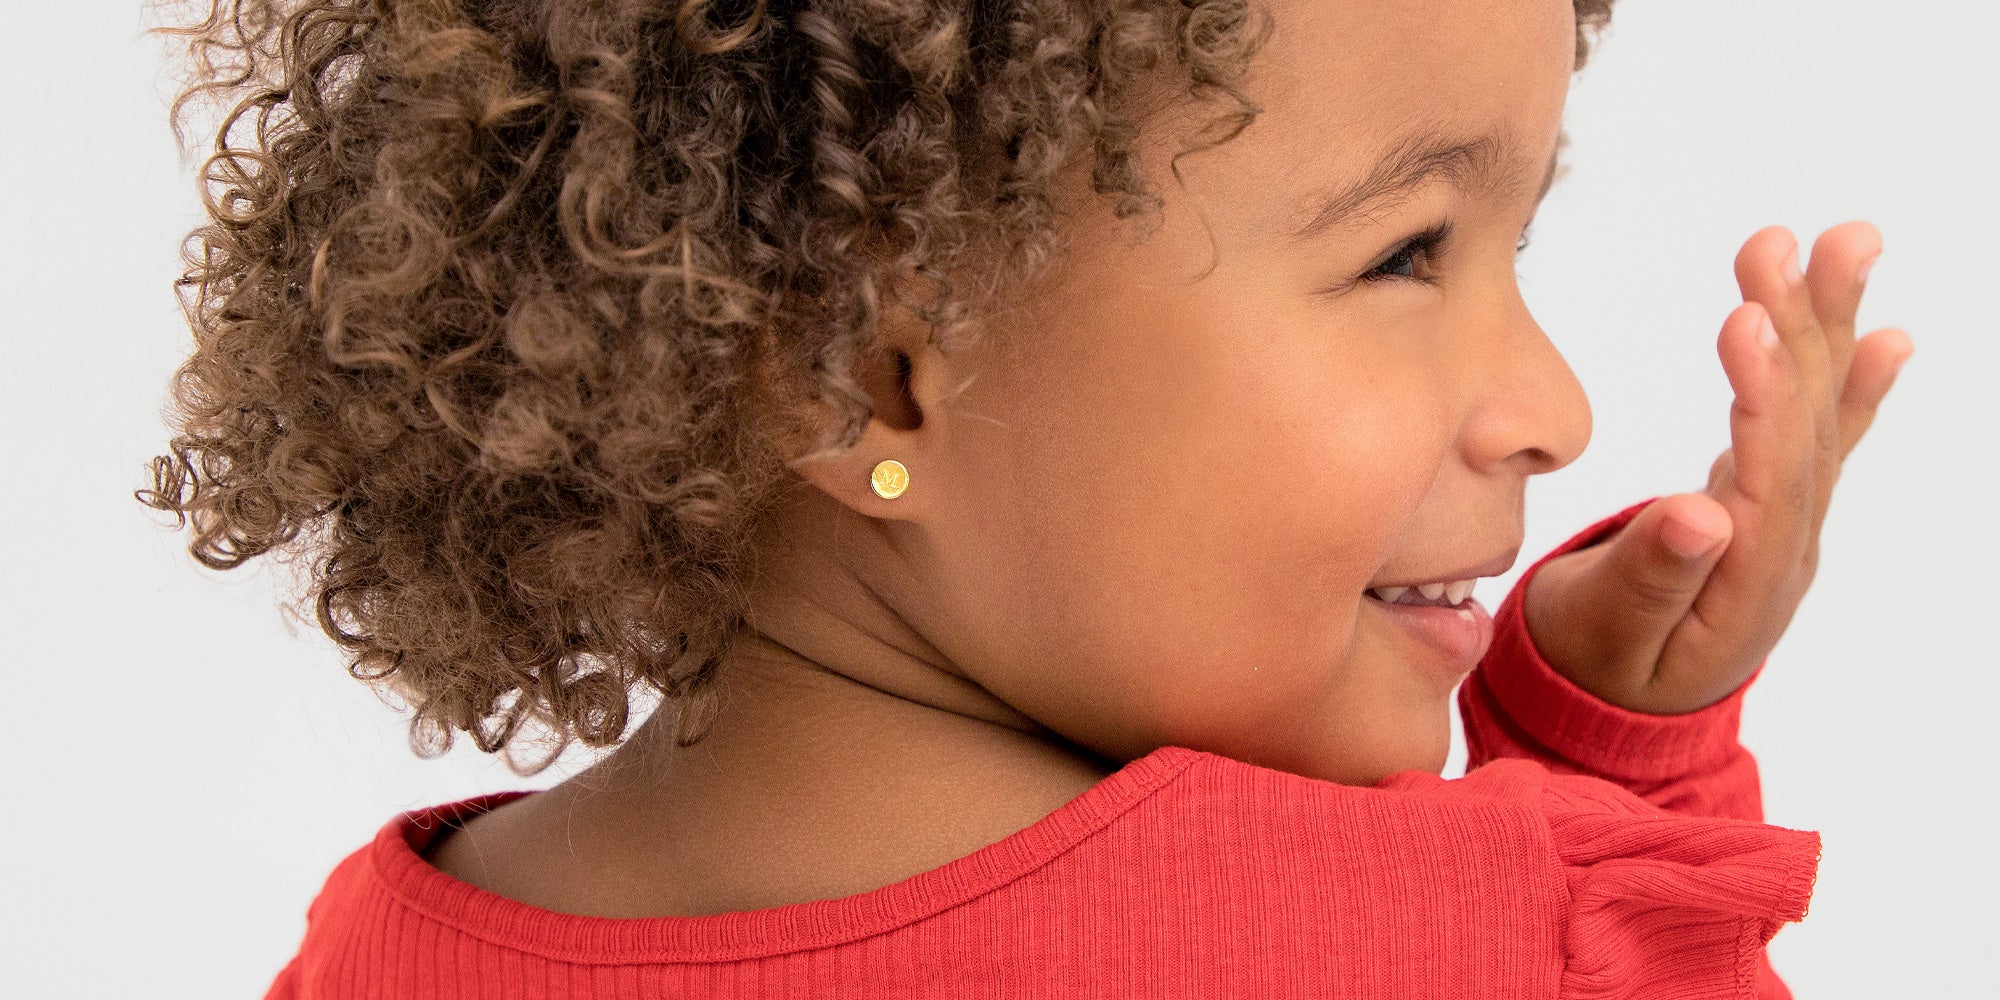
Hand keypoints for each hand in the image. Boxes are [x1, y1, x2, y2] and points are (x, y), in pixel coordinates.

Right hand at [1523, 222, 1912, 714]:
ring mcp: (1784, 525)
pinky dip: (1848, 381)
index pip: (1769, 477)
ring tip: (1837, 242)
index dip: (1764, 397)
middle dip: (1796, 329)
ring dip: (1822, 325)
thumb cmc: (1594, 669)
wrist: (1612, 703)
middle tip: (1780, 245)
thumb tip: (1702, 516)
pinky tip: (1880, 333)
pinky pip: (1814, 435)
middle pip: (1804, 428)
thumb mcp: (1606, 634)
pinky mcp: (1767, 504)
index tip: (1747, 318)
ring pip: (1814, 415)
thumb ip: (1654, 579)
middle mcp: (1785, 548)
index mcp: (1748, 582)